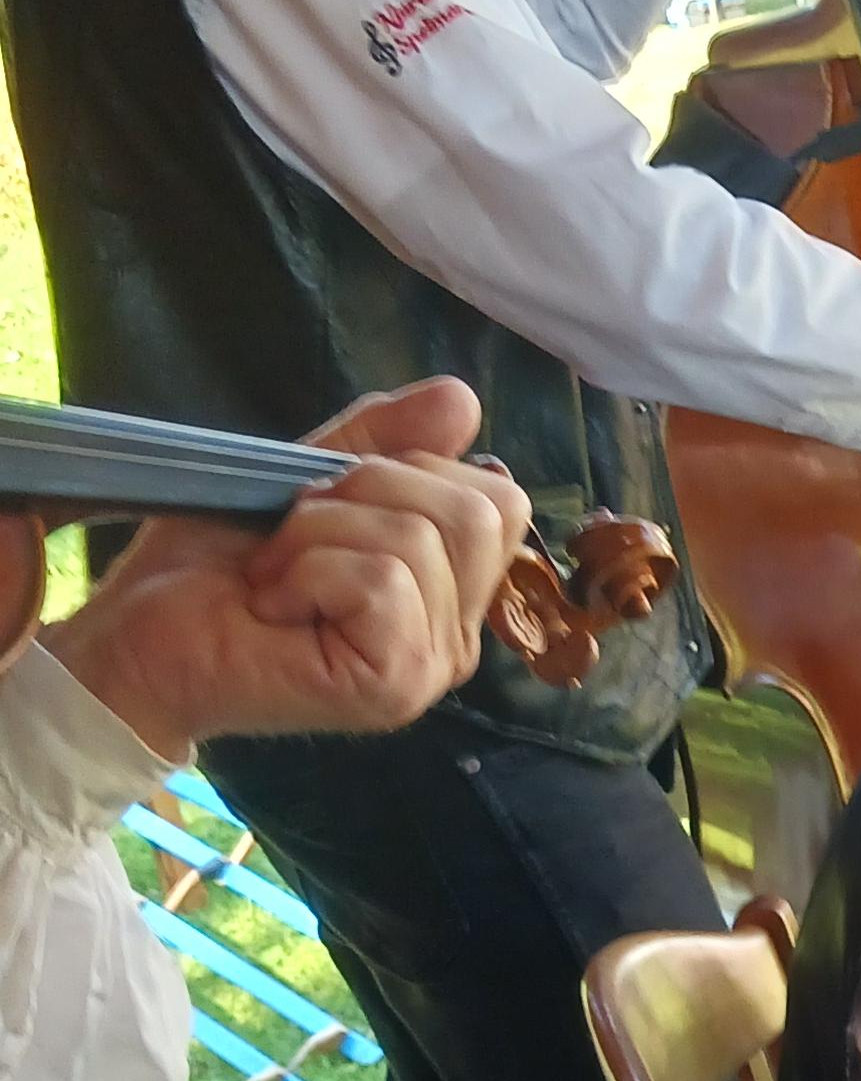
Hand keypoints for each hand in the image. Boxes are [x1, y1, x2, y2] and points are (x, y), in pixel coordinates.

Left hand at [41, 379, 529, 759]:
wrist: (141, 640)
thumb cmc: (213, 569)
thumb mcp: (305, 479)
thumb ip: (384, 440)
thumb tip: (461, 398)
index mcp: (449, 588)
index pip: (500, 498)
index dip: (414, 469)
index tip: (331, 500)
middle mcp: (456, 633)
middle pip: (479, 511)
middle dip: (371, 489)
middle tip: (297, 531)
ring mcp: (432, 665)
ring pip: (417, 539)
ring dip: (320, 533)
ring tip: (275, 574)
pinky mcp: (395, 682)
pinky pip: (382, 579)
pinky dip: (309, 569)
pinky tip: (273, 603)